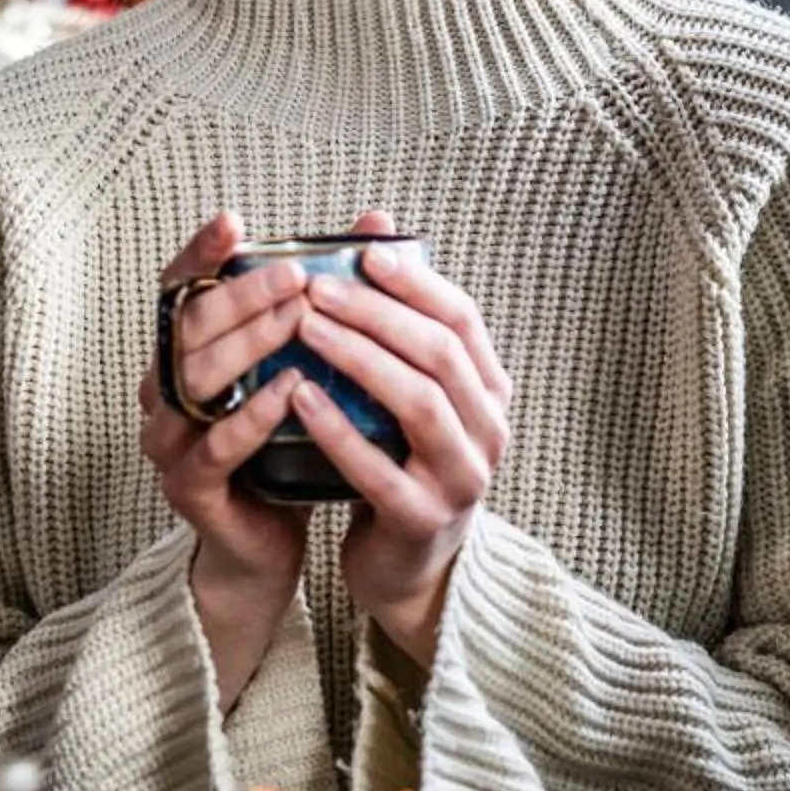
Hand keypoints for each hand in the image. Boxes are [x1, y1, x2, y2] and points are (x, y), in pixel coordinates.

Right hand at [140, 211, 312, 704]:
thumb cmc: (285, 446)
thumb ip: (319, 308)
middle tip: (296, 273)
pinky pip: (216, 445)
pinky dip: (253, 413)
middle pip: (187, 326)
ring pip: (193, 379)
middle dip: (242, 294)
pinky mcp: (189, 488)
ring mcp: (170, 439)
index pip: (178, 290)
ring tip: (300, 317)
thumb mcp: (300, 368)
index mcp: (182, 354)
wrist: (268, 544)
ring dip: (249, 343)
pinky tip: (291, 388)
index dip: (199, 254)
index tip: (234, 223)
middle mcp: (163, 390)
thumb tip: (373, 231)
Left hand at [286, 212, 513, 667]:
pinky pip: (378, 468)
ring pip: (418, 402)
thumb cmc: (403, 462)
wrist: (409, 567)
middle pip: (439, 353)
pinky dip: (338, 429)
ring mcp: (460, 478)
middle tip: (318, 286)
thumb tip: (374, 223)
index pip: (462, 319)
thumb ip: (396, 319)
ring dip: (359, 357)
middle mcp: (488, 430)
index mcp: (489, 391)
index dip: (416, 281)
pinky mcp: (421, 520)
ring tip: (307, 326)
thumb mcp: (407, 393)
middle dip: (377, 312)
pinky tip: (299, 397)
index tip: (364, 251)